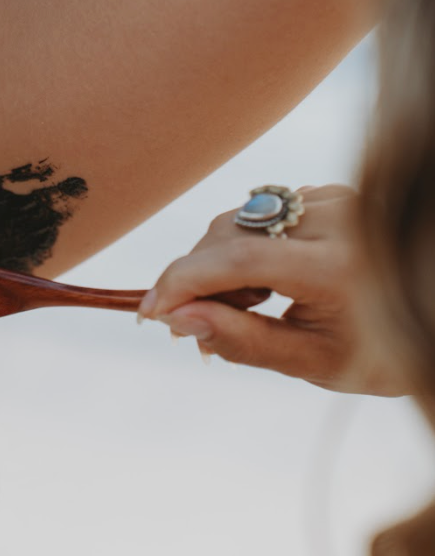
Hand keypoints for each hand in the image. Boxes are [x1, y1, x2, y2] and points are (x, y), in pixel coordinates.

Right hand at [139, 185, 405, 394]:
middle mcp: (338, 220)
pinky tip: (266, 282)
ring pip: (238, 222)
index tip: (149, 312)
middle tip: (194, 326)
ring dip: (218, 263)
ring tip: (249, 307)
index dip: (182, 283)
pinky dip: (244, 246)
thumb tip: (177, 320)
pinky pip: (261, 214)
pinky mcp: (329, 193)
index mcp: (338, 268)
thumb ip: (243, 340)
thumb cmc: (380, 351)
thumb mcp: (312, 362)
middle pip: (229, 237)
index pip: (236, 262)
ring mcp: (334, 199)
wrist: (432, 312)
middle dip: (196, 279)